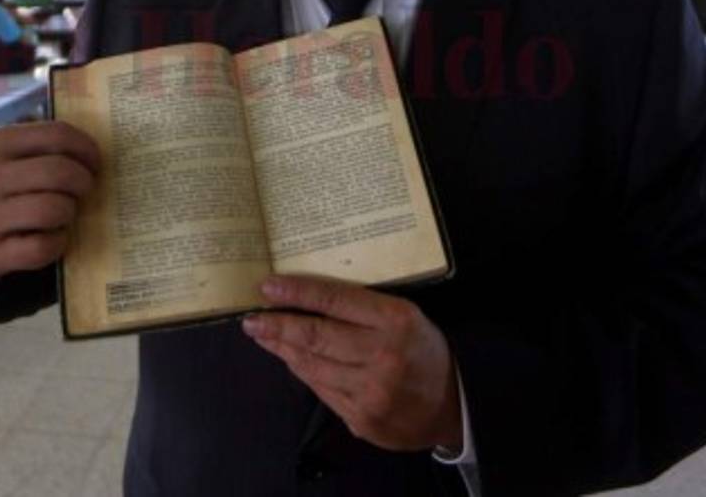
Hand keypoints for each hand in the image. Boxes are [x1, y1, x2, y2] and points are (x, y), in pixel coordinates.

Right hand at [0, 121, 100, 277]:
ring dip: (70, 212)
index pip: (56, 135)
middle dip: (83, 182)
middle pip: (61, 172)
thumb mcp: (1, 155)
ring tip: (64, 212)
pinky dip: (58, 242)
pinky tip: (52, 237)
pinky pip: (45, 245)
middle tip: (84, 190)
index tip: (94, 162)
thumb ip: (38, 145)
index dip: (86, 148)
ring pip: (55, 208)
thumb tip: (88, 148)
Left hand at [242, 275, 461, 451]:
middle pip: (315, 336)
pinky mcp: (361, 419)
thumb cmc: (423, 349)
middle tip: (251, 318)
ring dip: (282, 349)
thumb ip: (362, 308)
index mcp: (395, 321)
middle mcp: (382, 356)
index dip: (297, 292)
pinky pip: (321, 389)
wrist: (453, 404)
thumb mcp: (403, 316)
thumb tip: (306, 299)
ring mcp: (370, 392)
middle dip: (277, 325)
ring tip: (263, 335)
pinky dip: (302, 371)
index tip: (267, 286)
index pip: (334, 301)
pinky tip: (290, 359)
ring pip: (311, 366)